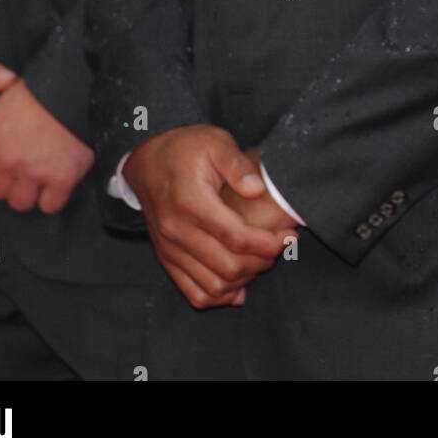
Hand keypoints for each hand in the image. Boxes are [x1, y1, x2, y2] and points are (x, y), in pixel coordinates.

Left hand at [0, 79, 93, 213]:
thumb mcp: (4, 100)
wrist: (75, 89)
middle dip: (8, 183)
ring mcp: (34, 172)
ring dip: (29, 193)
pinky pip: (50, 205)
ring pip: (20, 203)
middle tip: (22, 170)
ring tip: (39, 179)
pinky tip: (57, 183)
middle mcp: (7, 160)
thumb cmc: (40, 90)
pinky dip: (53, 197)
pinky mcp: (61, 179)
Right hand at [123, 126, 288, 309]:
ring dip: (245, 280)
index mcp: (191, 202)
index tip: (289, 236)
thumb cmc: (185, 148)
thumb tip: (257, 190)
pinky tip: (239, 284)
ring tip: (262, 259)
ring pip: (213, 286)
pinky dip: (220, 295)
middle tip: (280, 246)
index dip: (269, 243)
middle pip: (228, 267)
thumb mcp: (215, 142)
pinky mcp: (166, 258)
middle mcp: (177, 231)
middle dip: (263, 262)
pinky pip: (194, 293)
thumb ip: (237, 165)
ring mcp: (169, 249)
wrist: (147, 160)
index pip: (237, 237)